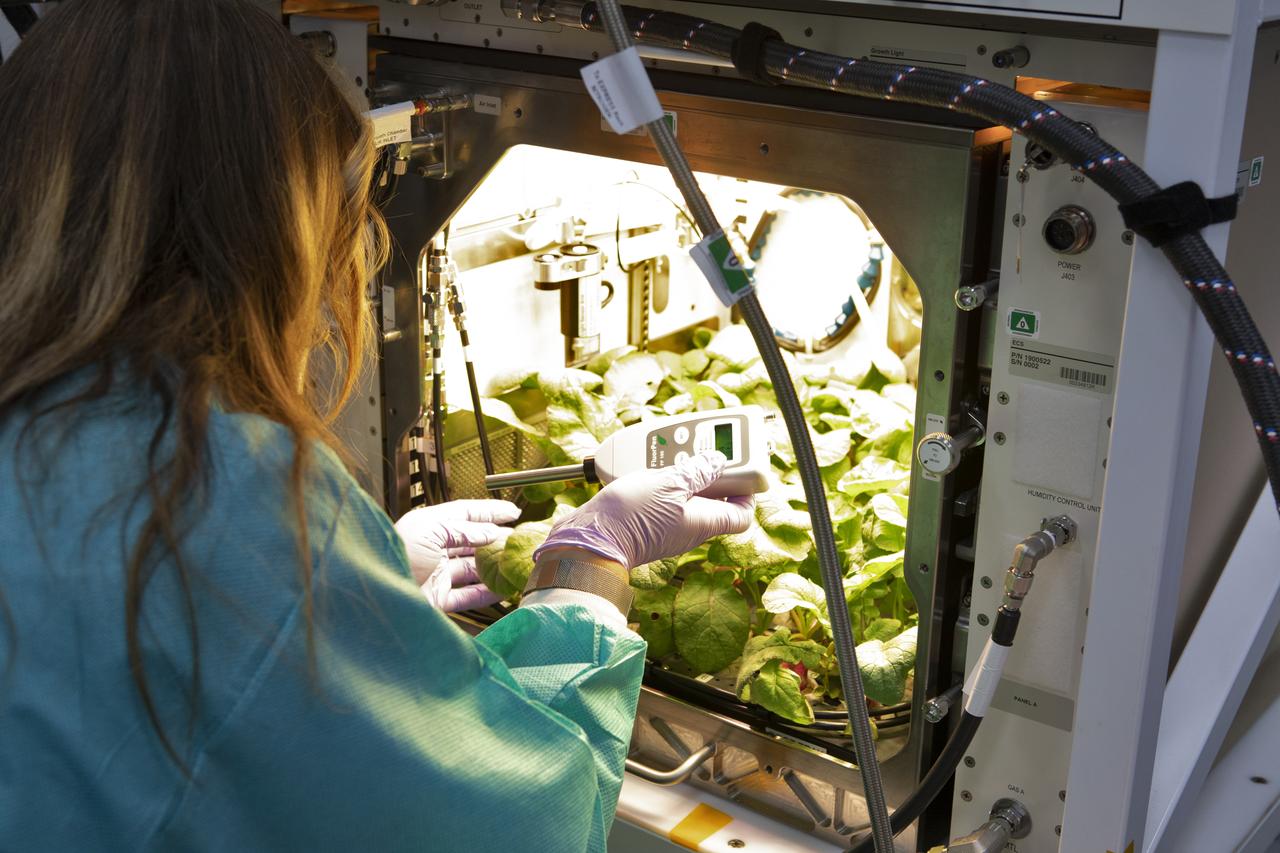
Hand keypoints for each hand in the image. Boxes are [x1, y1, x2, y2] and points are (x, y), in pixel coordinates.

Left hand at [395, 499, 519, 611]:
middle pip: (471, 542)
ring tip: (513, 564)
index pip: (464, 514)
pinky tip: (502, 589)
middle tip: (518, 541)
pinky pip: (468, 596)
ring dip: (493, 567)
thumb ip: (462, 530)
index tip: (513, 512)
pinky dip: (487, 593)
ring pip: (472, 569)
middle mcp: (433, 549)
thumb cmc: (396, 555)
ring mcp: (436, 575)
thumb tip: (491, 532)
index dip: (489, 511)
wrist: (378, 595)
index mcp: (429, 526)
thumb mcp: (430, 531)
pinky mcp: (437, 599)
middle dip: (496, 540)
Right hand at [535, 451, 753, 569]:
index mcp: (705, 522)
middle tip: (705, 450)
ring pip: (689, 496)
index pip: (743, 512)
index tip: (743, 466)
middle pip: (716, 499)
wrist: (589, 539)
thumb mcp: (670, 484)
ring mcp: (669, 526)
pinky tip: (653, 465)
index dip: (747, 489)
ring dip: (686, 472)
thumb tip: (718, 462)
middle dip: (714, 471)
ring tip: (677, 451)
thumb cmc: (630, 516)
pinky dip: (665, 479)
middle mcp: (691, 528)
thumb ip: (697, 471)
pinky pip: (666, 498)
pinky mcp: (648, 521)